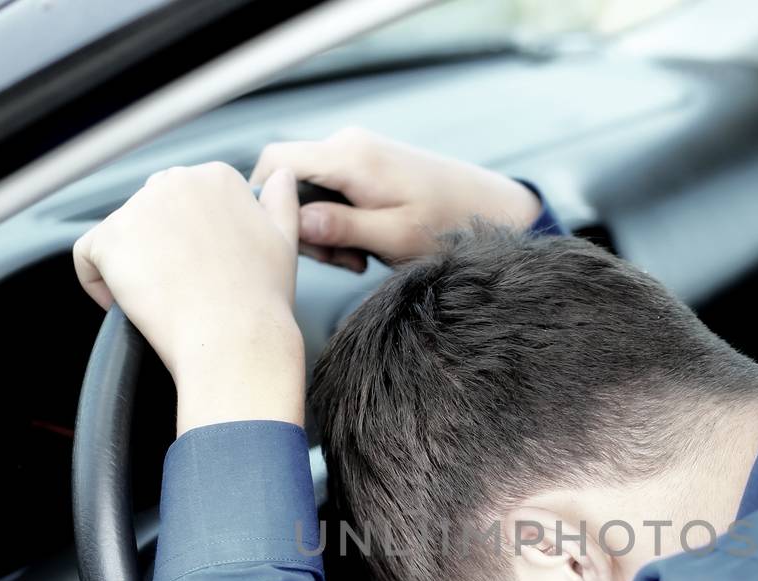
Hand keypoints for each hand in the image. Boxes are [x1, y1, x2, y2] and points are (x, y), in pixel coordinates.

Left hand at [73, 163, 304, 432]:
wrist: (237, 340)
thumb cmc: (262, 301)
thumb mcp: (285, 240)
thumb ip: (281, 200)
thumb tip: (280, 175)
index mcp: (218, 178)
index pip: (183, 201)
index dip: (189, 242)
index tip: (203, 272)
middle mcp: (176, 181)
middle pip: (149, 214)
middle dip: (158, 250)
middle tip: (182, 291)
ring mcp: (139, 208)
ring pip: (119, 237)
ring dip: (132, 268)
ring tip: (162, 302)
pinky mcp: (109, 239)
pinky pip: (86, 258)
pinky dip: (98, 284)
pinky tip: (127, 305)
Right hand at [251, 127, 542, 271]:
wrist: (490, 209)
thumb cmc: (448, 226)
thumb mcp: (393, 237)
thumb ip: (341, 228)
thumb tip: (294, 223)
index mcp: (350, 157)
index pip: (275, 162)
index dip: (267, 203)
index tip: (288, 243)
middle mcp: (348, 143)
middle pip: (290, 180)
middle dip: (303, 226)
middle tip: (342, 261)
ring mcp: (358, 151)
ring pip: (310, 190)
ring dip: (324, 228)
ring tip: (360, 256)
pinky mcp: (367, 163)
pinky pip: (332, 190)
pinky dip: (341, 220)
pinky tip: (367, 243)